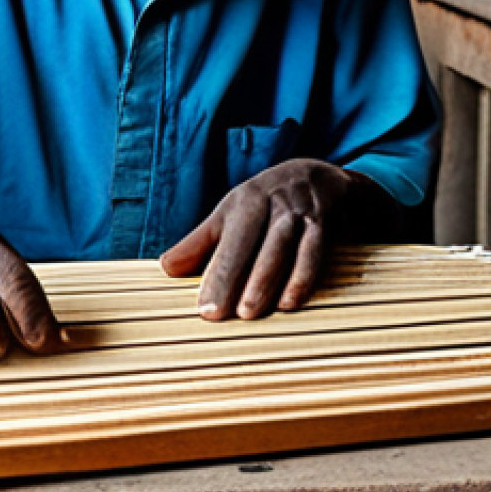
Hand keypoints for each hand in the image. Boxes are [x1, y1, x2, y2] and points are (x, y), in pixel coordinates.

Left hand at [160, 159, 393, 320]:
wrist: (320, 177)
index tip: (204, 307)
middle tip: (219, 314)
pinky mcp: (324, 223)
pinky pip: (314, 251)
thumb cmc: (267, 203)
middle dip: (234, 278)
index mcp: (243, 203)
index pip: (226, 241)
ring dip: (266, 280)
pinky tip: (291, 302)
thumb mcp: (232, 214)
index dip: (216, 274)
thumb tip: (166, 268)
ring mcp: (298, 212)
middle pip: (250, 243)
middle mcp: (270, 204)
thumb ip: (200, 242)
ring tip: (251, 313)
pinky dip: (304, 277)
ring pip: (282, 247)